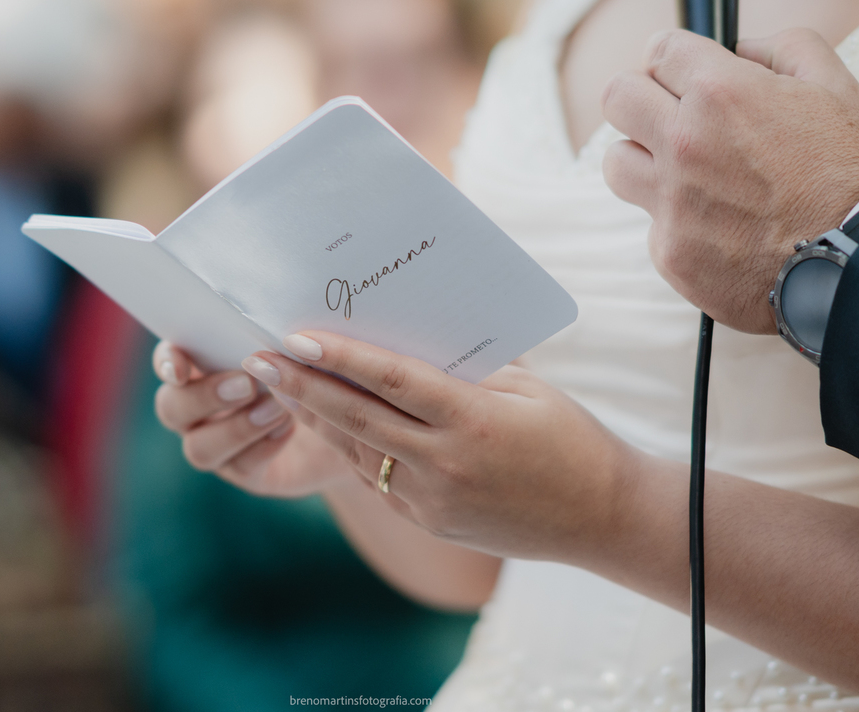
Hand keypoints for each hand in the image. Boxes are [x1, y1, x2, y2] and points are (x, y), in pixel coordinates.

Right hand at [152, 341, 353, 496]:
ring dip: (236, 428)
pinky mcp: (246, 472)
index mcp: (203, 365)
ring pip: (198, 448)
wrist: (346, 414)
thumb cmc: (316, 365)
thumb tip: (273, 328)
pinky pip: (239, 467)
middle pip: (171, 408)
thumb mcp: (298, 347)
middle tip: (247, 384)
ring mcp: (218, 444)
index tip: (181, 369)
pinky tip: (290, 428)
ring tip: (278, 409)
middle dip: (205, 396)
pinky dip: (263, 447)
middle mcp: (199, 408)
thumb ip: (274, 338)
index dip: (166, 363)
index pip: (167, 360)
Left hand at [238, 333, 637, 561]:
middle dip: (300, 387)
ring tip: (277, 385)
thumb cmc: (571, 439)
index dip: (339, 356)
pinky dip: (347, 448)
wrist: (600, 519)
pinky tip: (323, 423)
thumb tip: (408, 347)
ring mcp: (433, 501)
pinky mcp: (430, 522)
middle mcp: (445, 465)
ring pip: (357, 451)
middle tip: (258, 359)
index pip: (392, 381)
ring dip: (313, 417)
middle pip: (357, 418)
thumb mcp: (527, 390)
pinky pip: (376, 479)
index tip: (296, 336)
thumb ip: (466, 370)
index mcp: (474, 423)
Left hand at [601, 28, 858, 333]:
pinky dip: (679, 221)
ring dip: (644, 160)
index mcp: (720, 93)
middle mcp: (683, 144)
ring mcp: (670, 202)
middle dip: (642, 98)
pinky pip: (652, 223)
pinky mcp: (669, 252)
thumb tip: (738, 47)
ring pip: (617, 162)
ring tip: (687, 172)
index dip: (673, 58)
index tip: (682, 73)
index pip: (658, 50)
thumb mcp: (835, 85)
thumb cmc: (851, 174)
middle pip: (616, 98)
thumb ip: (780, 48)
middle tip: (671, 115)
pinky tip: (721, 226)